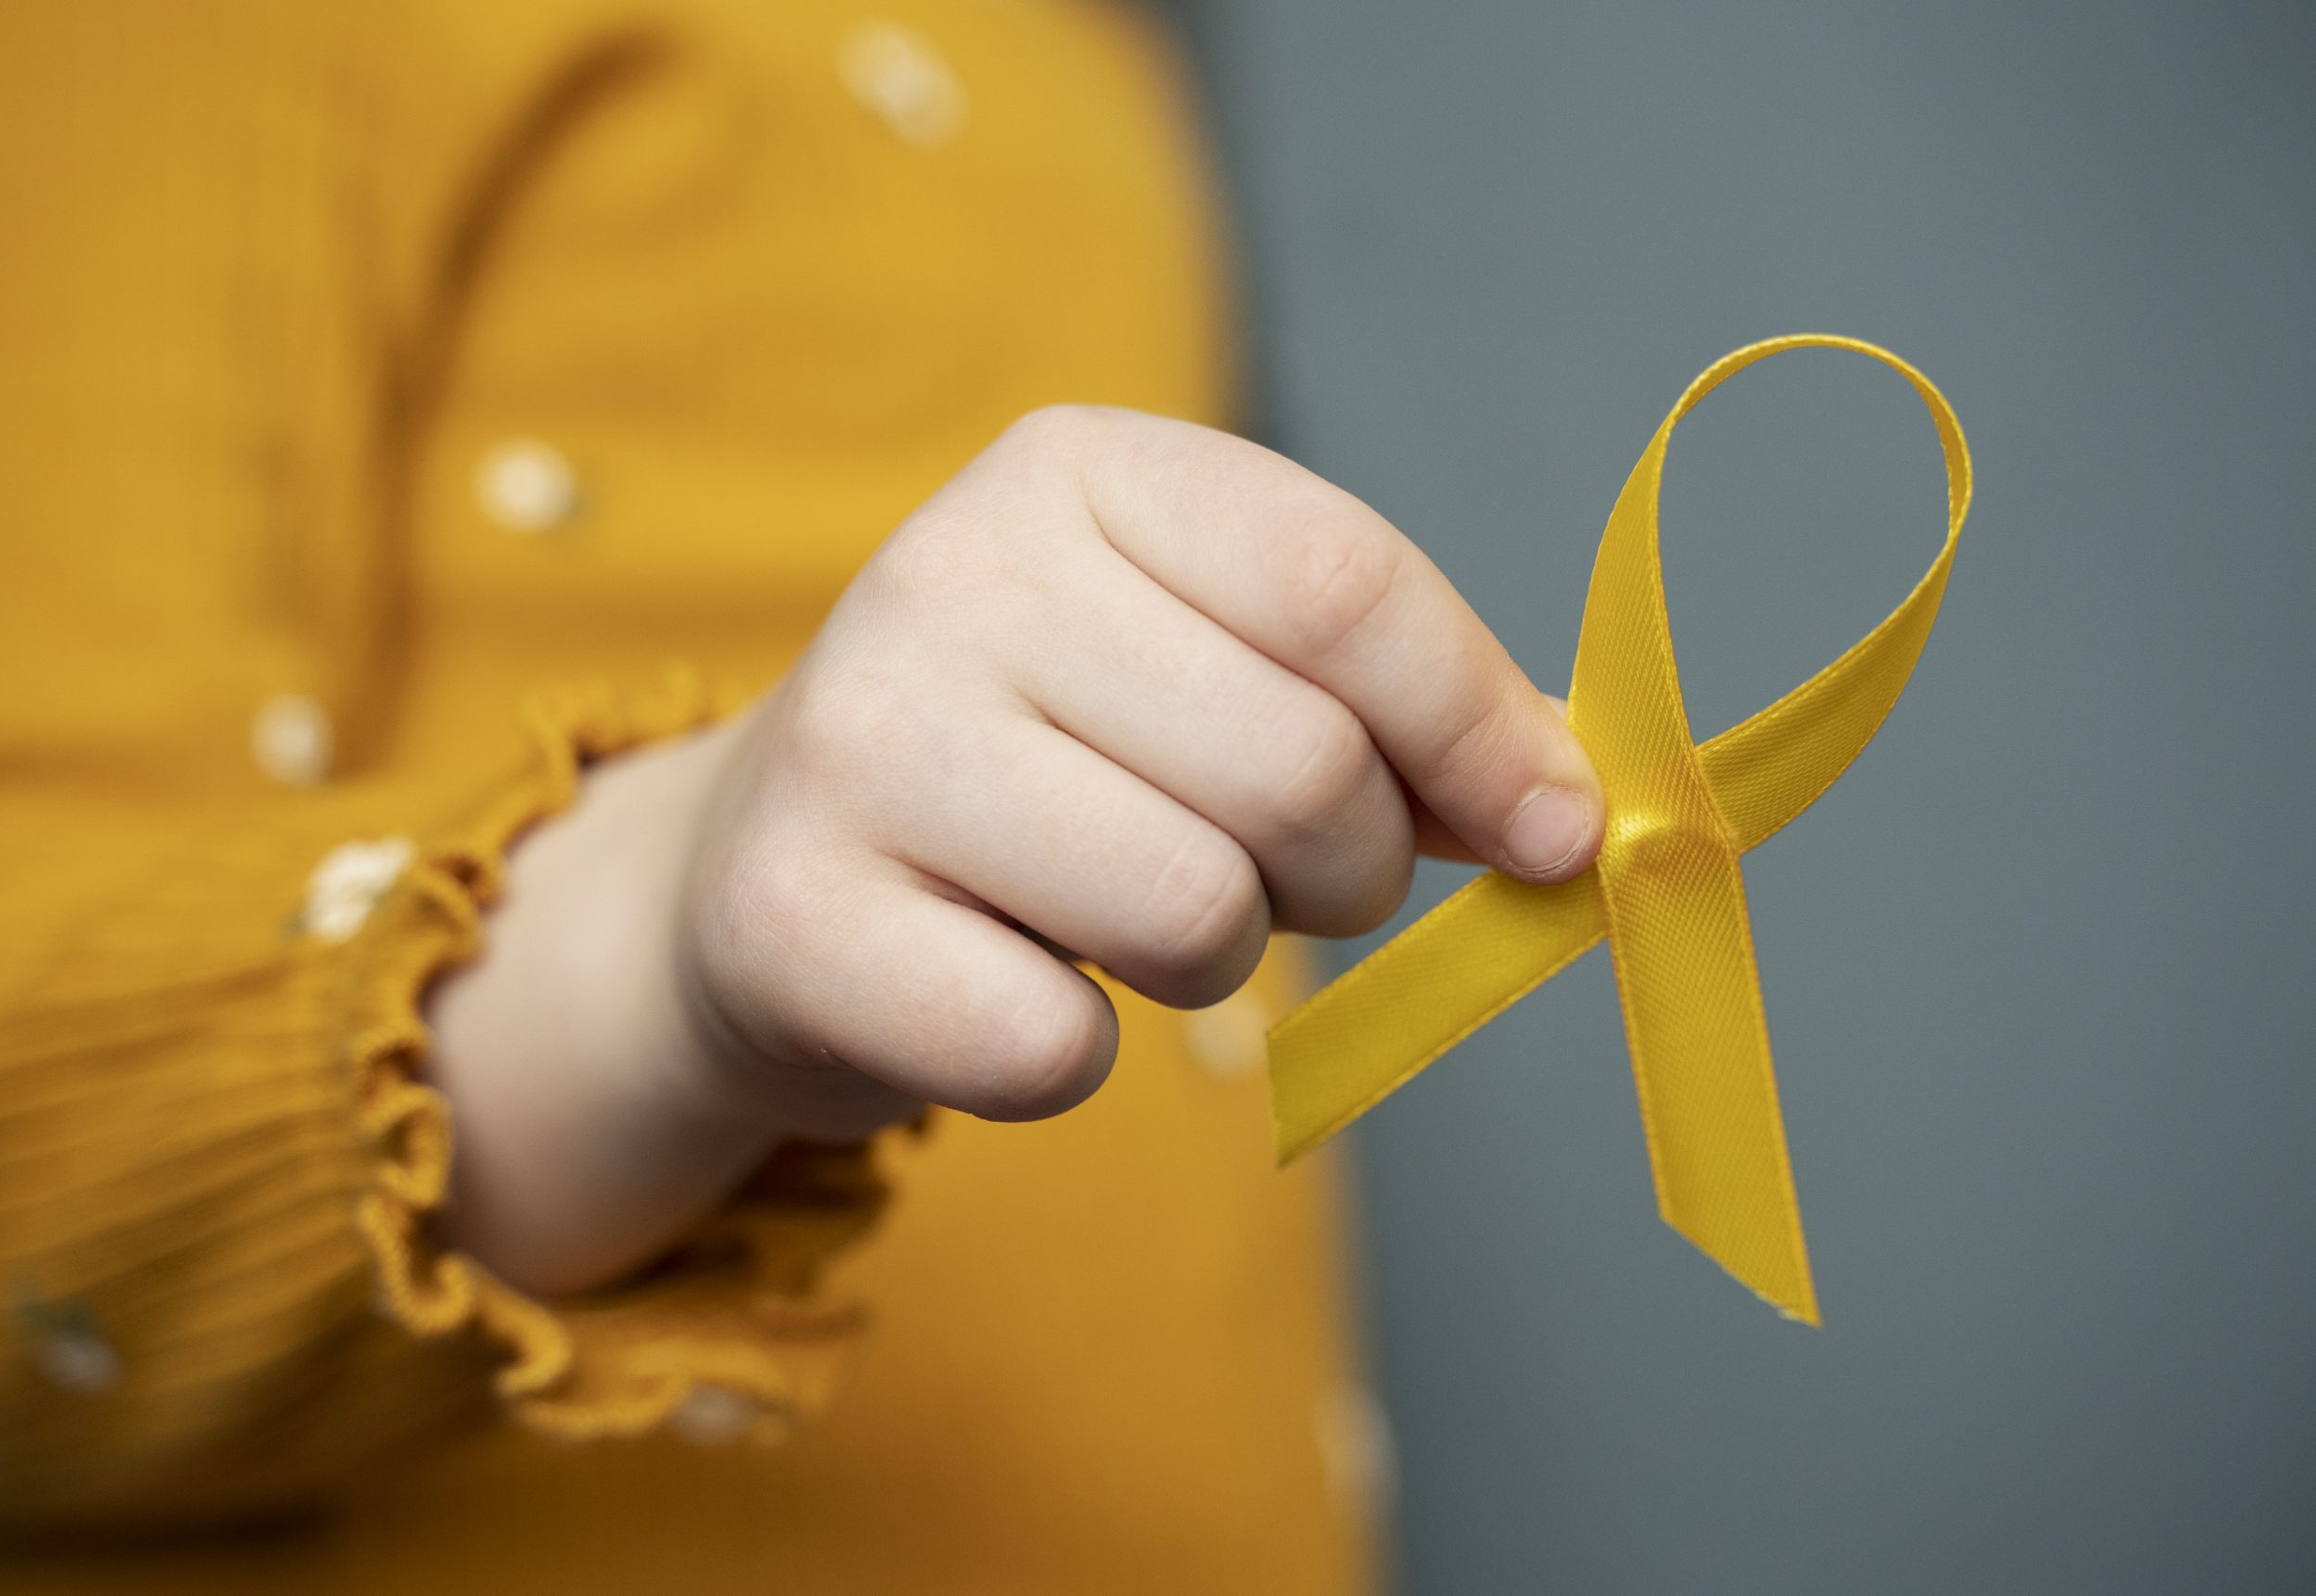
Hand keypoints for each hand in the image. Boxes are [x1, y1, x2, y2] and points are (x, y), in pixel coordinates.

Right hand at [429, 408, 1603, 1292]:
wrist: (761, 872)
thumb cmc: (1038, 762)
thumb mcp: (1202, 661)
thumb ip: (1384, 703)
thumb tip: (1564, 808)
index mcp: (1075, 468)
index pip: (1340, 585)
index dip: (1478, 727)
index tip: (1548, 831)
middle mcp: (949, 570)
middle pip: (1297, 766)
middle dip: (1343, 870)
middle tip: (1277, 880)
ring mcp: (857, 741)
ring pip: (1194, 913)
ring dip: (1214, 960)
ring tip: (1124, 917)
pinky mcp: (795, 919)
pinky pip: (1057, 1049)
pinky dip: (1070, 1057)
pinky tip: (1001, 985)